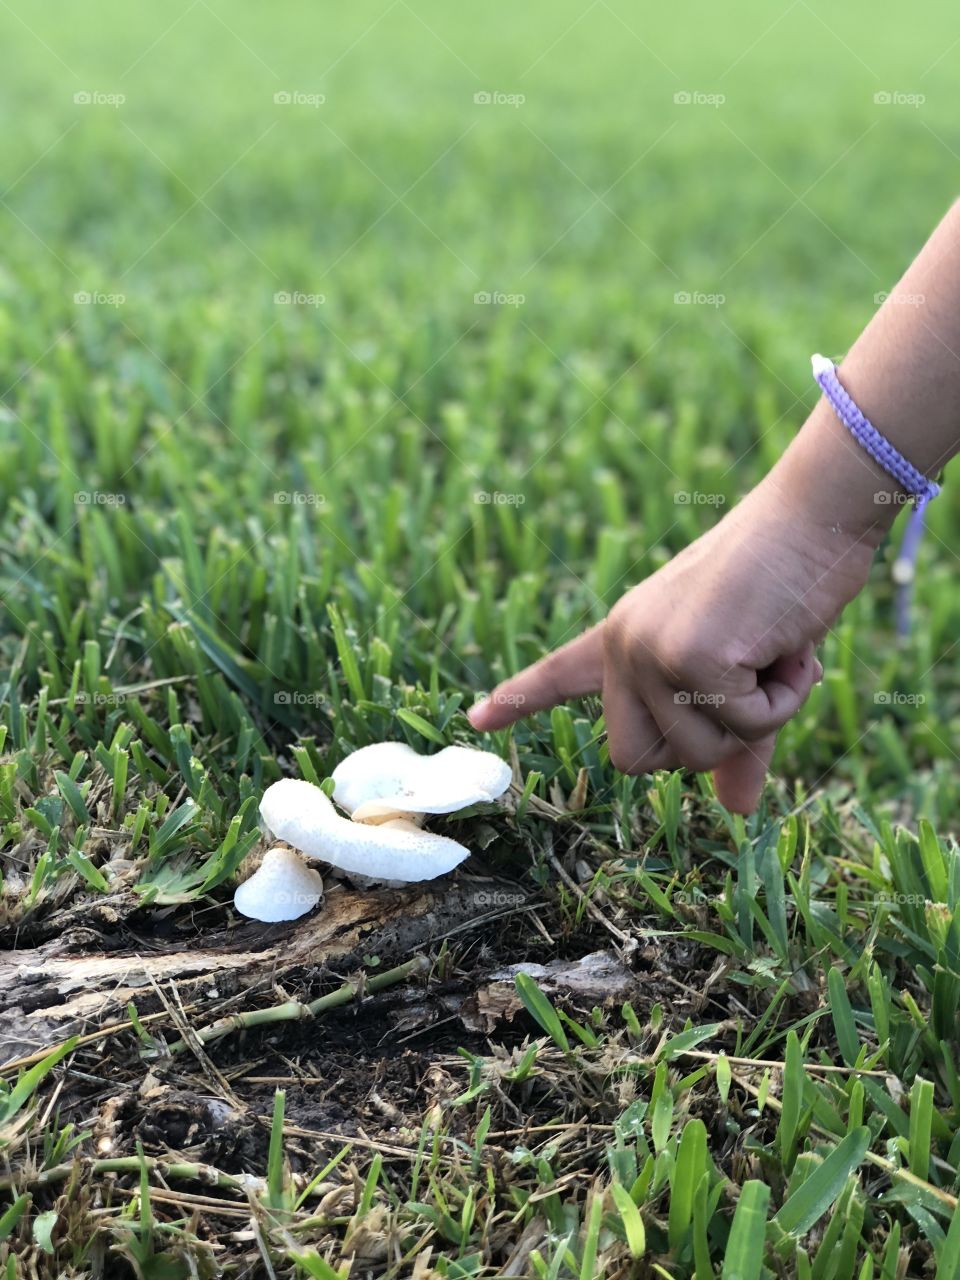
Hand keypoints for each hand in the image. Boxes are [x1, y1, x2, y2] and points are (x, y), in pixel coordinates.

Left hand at [468, 473, 878, 811]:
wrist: (813, 516)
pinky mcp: (691, 659)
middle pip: (635, 760)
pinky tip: (787, 647)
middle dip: (700, 749)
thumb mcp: (749, 668)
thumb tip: (737, 809)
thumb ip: (733, 738)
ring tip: (772, 653)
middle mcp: (624, 644)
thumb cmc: (784, 584)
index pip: (562, 673)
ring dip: (755, 719)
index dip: (522, 699)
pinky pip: (743, 730)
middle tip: (745, 689)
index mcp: (625, 635)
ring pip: (696, 756)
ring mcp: (650, 651)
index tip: (477, 719)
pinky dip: (781, 701)